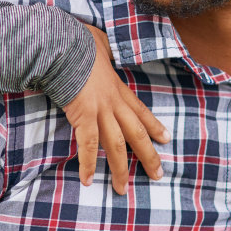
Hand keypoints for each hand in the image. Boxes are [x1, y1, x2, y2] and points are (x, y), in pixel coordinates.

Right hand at [63, 25, 169, 194]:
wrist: (64, 45)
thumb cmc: (79, 41)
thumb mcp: (100, 42)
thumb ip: (106, 50)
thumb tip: (103, 46)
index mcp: (118, 87)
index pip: (141, 111)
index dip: (154, 126)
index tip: (166, 139)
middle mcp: (113, 102)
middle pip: (137, 134)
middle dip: (148, 156)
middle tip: (157, 175)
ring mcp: (100, 111)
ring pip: (116, 146)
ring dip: (120, 169)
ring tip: (122, 189)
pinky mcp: (83, 116)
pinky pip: (88, 146)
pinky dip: (88, 164)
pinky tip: (88, 181)